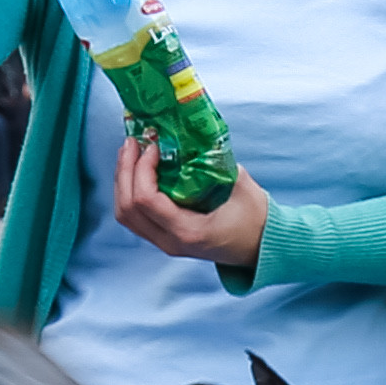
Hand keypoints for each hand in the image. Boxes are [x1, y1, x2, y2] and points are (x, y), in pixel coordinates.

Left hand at [108, 131, 269, 273]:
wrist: (262, 248)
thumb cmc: (255, 219)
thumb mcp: (240, 185)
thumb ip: (213, 162)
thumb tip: (188, 137)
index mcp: (188, 231)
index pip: (146, 200)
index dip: (141, 169)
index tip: (154, 146)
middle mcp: (170, 242)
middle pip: (127, 208)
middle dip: (124, 170)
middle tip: (133, 142)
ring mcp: (165, 243)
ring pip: (125, 214)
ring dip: (123, 181)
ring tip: (130, 153)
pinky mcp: (164, 238)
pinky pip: (136, 217)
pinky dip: (130, 192)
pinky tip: (137, 171)